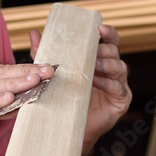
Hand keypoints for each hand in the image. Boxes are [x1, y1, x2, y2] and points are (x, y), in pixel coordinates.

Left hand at [29, 24, 130, 154]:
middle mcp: (112, 70)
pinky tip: (95, 81)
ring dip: (106, 64)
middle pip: (114, 52)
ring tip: (93, 65)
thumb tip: (34, 33)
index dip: (108, 33)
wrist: (69, 127)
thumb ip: (46, 52)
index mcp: (100, 59)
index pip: (109, 42)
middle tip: (92, 51)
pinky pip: (118, 88)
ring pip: (119, 67)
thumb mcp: (53, 72)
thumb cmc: (64, 97)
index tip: (99, 29)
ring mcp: (119, 84)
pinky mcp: (121, 100)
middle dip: (104, 50)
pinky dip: (108, 83)